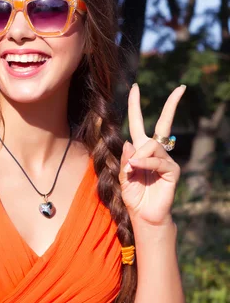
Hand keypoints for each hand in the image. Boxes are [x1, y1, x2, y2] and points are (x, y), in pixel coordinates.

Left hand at [119, 83, 185, 227]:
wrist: (143, 215)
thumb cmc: (132, 196)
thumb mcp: (122, 175)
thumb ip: (124, 159)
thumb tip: (130, 142)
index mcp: (139, 149)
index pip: (138, 122)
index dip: (136, 105)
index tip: (135, 87)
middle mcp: (154, 151)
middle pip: (163, 123)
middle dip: (171, 105)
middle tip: (180, 88)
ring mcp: (166, 159)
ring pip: (151, 145)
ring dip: (138, 157)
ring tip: (133, 170)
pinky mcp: (172, 170)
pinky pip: (157, 160)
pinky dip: (145, 164)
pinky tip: (139, 170)